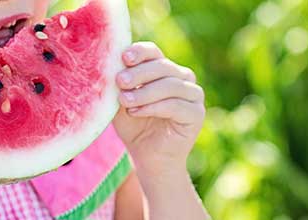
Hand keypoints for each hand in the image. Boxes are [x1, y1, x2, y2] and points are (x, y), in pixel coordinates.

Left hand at [113, 42, 204, 174]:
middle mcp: (182, 78)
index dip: (140, 52)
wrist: (148, 158)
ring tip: (125, 101)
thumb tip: (110, 64)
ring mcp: (193, 95)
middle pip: (162, 66)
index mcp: (164, 69)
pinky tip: (136, 111)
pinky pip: (176, 105)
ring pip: (170, 85)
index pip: (153, 52)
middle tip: (120, 81)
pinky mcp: (197, 113)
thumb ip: (120, 84)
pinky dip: (154, 107)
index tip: (123, 57)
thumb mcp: (121, 102)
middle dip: (139, 73)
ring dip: (144, 92)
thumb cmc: (134, 126)